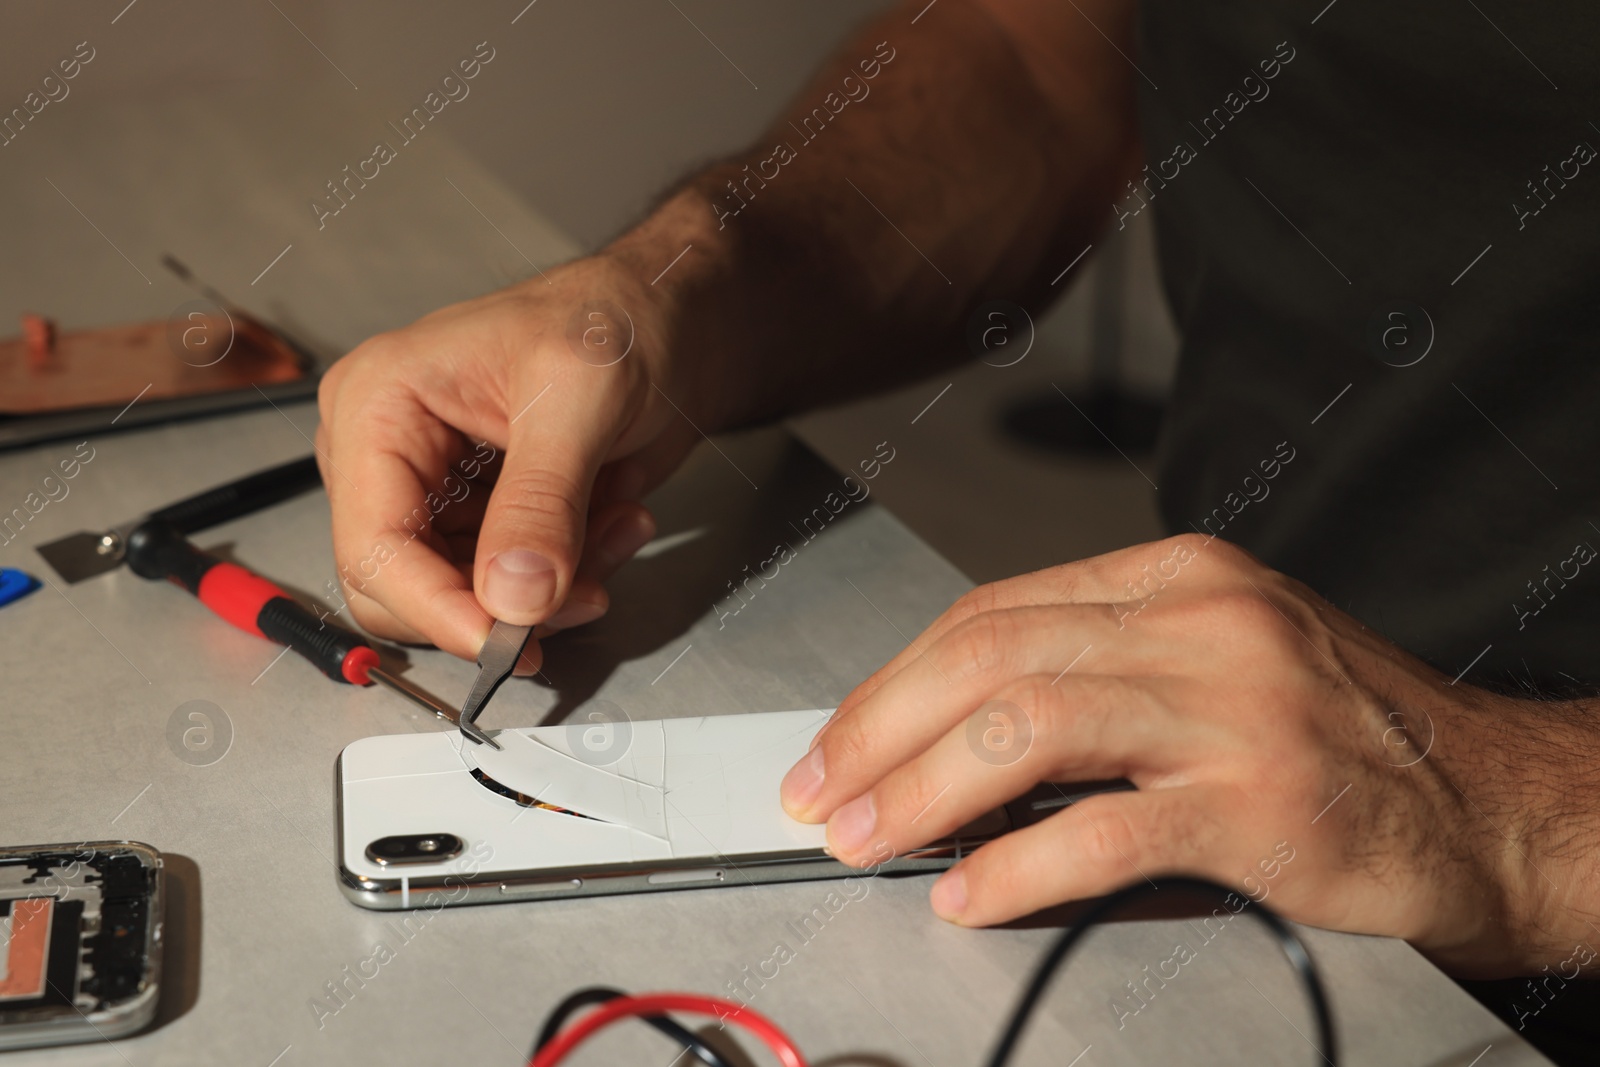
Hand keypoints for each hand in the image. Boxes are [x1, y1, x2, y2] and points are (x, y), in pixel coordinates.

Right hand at [316, 255, 700, 664]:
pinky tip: (617, 519)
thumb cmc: (612, 318)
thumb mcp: (580, 398)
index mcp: (378, 405)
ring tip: (618, 523)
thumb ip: (543, 501)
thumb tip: (512, 596)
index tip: (507, 643)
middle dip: (503, 603)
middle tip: (584, 587)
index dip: (437, 609)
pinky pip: (514, 590)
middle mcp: (392, 457)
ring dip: (555, 587)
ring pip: (469, 600)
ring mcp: (438, 493)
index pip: (373, 546)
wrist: (667, 318)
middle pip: (407, 590)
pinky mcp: (486, 520)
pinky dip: (574, 575)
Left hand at [781, 534, 1599, 975]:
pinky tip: (968, 895)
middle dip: (880, 730)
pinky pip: (1106, 829)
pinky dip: (1018, 867)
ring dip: (924, 789)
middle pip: (989, 655)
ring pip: (1029, 725)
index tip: (838, 739)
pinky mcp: (1263, 801)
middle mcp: (1201, 621)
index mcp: (1177, 578)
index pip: (993, 612)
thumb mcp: (1216, 664)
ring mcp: (1235, 706)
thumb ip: (1096, 681)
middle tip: (820, 795)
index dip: (894, 680)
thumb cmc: (1347, 737)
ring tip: (867, 840)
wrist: (1491, 804)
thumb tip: (950, 742)